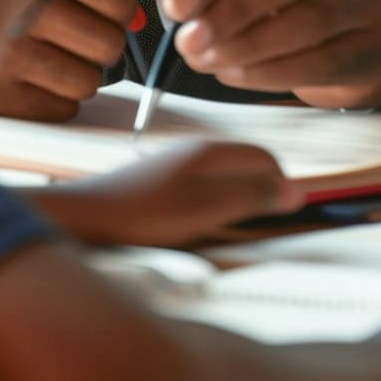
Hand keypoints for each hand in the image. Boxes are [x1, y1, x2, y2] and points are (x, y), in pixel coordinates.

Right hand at [0, 0, 135, 120]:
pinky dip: (57, 99)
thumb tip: (134, 18)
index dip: (118, 6)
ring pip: (89, 80)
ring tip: (56, 61)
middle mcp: (21, 12)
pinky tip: (36, 83)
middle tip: (87, 40)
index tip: (117, 13)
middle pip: (106, 41)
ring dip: (81, 73)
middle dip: (103, 43)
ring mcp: (9, 59)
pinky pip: (62, 108)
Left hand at [31, 138, 302, 246]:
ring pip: (223, 176)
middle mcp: (196, 149)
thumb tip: (297, 191)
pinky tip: (193, 226)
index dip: (280, 186)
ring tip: (223, 231)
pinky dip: (211, 205)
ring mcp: (177, 163)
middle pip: (245, 164)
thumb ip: (250, 197)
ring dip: (234, 200)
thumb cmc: (143, 215)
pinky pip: (201, 186)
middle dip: (258, 192)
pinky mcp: (161, 180)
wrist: (83, 217)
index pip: (265, 157)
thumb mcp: (204, 210)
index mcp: (211, 151)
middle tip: (251, 229)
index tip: (279, 218)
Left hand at [120, 0, 380, 112]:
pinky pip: (322, 60)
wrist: (347, 40)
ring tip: (204, 59)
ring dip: (247, 45)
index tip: (175, 1)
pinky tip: (233, 75)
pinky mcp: (377, 46)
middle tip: (185, 42)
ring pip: (309, 20)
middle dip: (231, 10)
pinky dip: (270, 72)